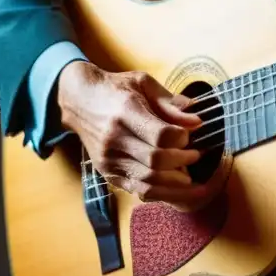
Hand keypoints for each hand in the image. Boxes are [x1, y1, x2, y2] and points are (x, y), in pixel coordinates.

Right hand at [57, 61, 217, 210]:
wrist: (79, 100)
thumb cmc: (116, 88)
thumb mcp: (143, 83)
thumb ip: (170, 102)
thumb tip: (196, 121)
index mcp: (126, 112)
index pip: (160, 135)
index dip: (181, 139)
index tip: (190, 135)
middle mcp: (114, 139)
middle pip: (156, 160)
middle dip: (182, 161)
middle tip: (195, 155)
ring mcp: (108, 159)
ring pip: (147, 180)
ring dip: (174, 182)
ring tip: (189, 175)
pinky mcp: (106, 172)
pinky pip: (135, 189)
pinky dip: (158, 192)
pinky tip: (172, 186)